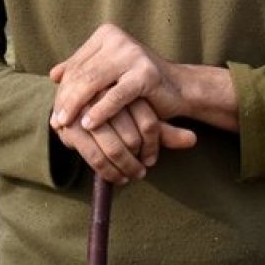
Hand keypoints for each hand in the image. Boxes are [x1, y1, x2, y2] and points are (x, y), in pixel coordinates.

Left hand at [49, 24, 186, 131]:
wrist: (177, 89)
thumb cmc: (138, 84)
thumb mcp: (108, 74)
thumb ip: (83, 70)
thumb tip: (53, 75)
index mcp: (107, 34)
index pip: (76, 63)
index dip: (63, 89)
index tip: (53, 110)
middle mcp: (119, 39)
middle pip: (82, 72)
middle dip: (66, 100)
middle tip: (56, 122)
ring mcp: (133, 53)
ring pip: (93, 82)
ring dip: (76, 106)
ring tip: (66, 125)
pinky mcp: (146, 73)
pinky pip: (115, 95)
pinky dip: (100, 111)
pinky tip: (88, 125)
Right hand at [53, 97, 195, 183]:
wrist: (80, 112)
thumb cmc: (118, 117)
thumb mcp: (141, 120)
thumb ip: (165, 131)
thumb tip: (193, 140)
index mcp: (126, 86)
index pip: (149, 122)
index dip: (153, 146)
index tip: (151, 160)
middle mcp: (106, 95)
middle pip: (132, 136)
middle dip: (137, 160)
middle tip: (141, 171)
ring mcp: (86, 111)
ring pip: (115, 148)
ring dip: (126, 168)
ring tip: (133, 176)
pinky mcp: (71, 128)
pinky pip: (95, 157)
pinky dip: (108, 172)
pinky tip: (116, 178)